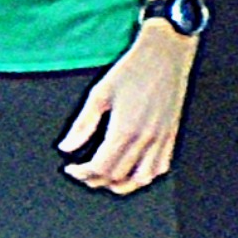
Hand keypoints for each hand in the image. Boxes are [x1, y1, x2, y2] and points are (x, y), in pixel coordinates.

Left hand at [59, 24, 190, 196]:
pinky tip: (133, 172)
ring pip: (141, 179)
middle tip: (83, 173)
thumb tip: (66, 146)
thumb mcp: (100, 93)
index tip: (72, 168)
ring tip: (105, 179)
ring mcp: (161, 139)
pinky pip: (161, 167)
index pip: (100, 167)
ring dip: (120, 184)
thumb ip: (82, 124)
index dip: (82, 173)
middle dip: (96, 179)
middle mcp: (146, 139)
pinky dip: (145, 176)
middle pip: (118, 175)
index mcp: (125, 130)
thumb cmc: (134, 68)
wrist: (165, 53)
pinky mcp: (171, 135)